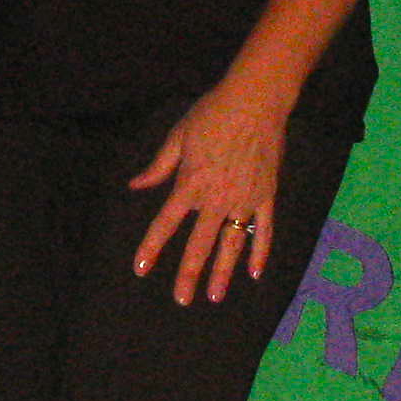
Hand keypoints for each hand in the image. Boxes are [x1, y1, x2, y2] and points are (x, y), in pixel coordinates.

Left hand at [128, 75, 288, 305]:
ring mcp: (244, 200)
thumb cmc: (212, 114)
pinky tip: (254, 274)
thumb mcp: (177, 137)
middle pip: (199, 244)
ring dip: (223, 272)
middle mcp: (216, 198)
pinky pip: (264, 230)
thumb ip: (157, 167)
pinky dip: (259, 252)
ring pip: (231, 244)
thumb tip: (134, 186)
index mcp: (190, 184)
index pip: (165, 223)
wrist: (255, 101)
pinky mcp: (266, 196)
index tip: (141, 269)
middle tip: (182, 300)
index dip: (151, 247)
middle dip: (188, 274)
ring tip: (214, 296)